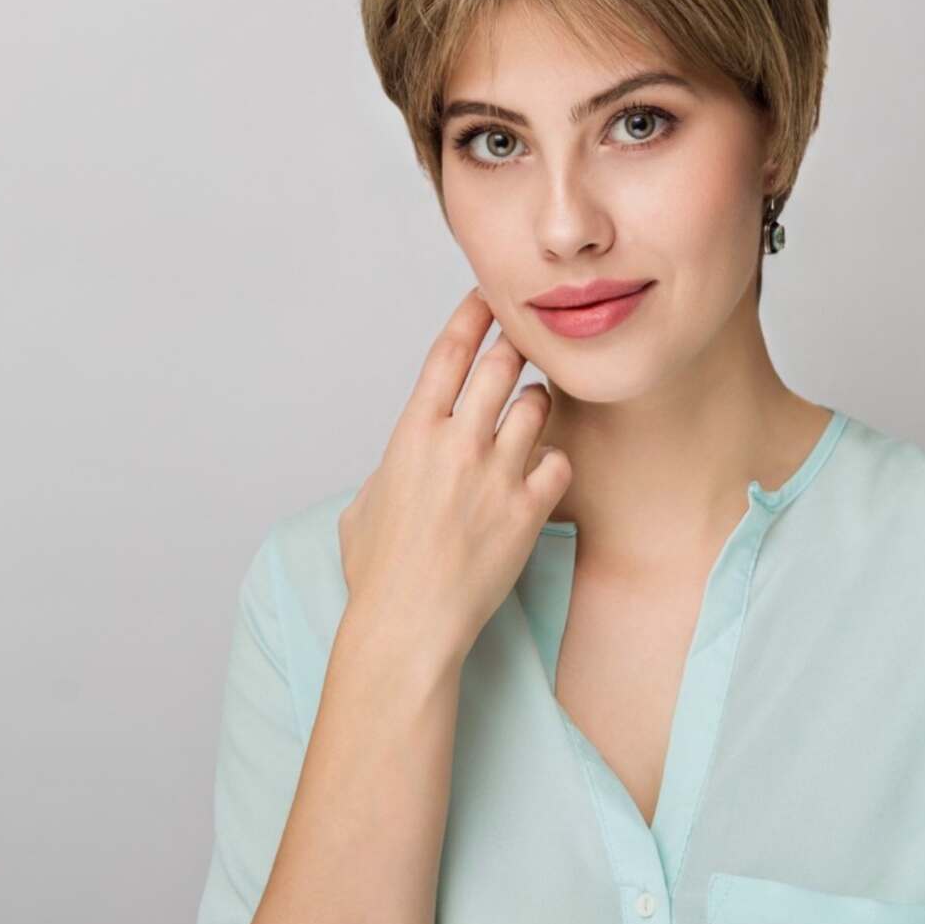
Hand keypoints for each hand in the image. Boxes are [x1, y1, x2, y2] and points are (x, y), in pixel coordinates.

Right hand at [338, 286, 571, 663]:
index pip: (449, 353)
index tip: (487, 297)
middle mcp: (458, 444)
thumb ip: (395, 465)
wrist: (407, 625)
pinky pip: (559, 462)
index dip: (471, 316)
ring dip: (535, 405)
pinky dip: (554, 462)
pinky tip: (542, 473)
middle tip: (525, 343)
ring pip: (536, 407)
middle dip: (515, 348)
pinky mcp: (528, 510)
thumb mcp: (366, 502)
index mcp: (413, 434)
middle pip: (501, 365)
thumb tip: (411, 455)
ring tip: (528, 416)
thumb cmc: (379, 572)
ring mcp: (497, 475)